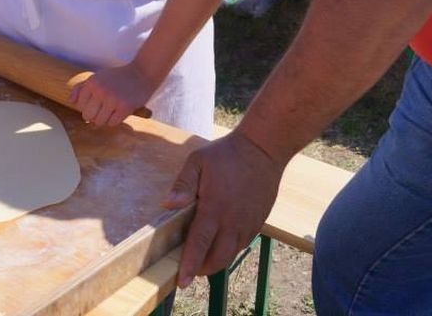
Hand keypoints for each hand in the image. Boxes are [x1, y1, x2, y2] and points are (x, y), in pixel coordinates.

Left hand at [70, 63, 155, 126]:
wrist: (142, 73)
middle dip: (94, 115)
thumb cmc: (117, 77)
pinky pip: (112, 123)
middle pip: (87, 116)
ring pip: (99, 122)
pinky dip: (115, 120)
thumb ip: (81, 88)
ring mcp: (113, 99)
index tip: (95, 103)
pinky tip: (119, 112)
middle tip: (103, 109)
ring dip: (105, 119)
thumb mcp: (97, 77)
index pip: (79, 106)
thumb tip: (70, 101)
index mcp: (92, 82)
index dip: (86, 107)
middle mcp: (100, 90)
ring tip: (111, 110)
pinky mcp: (125, 107)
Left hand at [161, 132, 283, 286]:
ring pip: (231, 254)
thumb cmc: (226, 154)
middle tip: (190, 268)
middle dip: (203, 268)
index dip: (190, 265)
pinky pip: (243, 244)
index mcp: (214, 208)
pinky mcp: (259, 221)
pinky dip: (230, 249)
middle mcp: (233, 222)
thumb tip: (168, 205)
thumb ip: (183, 184)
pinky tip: (222, 242)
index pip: (199, 245)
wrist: (263, 149)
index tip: (181, 282)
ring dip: (217, 260)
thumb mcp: (198, 161)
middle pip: (218, 258)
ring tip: (204, 258)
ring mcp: (248, 223)